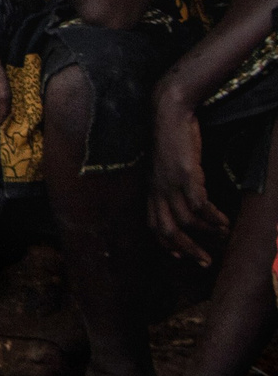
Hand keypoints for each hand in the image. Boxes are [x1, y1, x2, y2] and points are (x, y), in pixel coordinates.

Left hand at [148, 88, 226, 266]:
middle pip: (168, 231)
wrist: (169, 114)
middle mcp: (157, 190)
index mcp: (151, 190)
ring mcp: (170, 183)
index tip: (181, 256)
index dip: (166, 243)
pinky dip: (212, 216)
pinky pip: (199, 204)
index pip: (153, 225)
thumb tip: (190, 203)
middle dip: (188, 249)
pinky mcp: (185, 174)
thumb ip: (173, 185)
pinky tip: (224, 220)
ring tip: (224, 235)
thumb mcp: (168, 167)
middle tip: (206, 261)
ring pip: (186, 221)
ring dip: (207, 232)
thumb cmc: (171, 140)